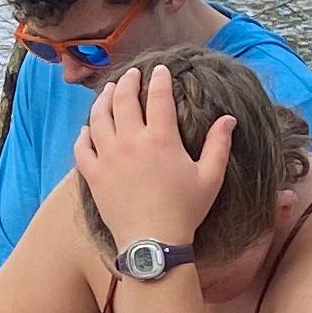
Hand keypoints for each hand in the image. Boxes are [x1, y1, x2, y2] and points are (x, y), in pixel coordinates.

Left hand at [73, 65, 232, 254]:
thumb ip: (219, 144)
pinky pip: (83, 148)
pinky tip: (87, 129)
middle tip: (131, 75)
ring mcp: (108, 157)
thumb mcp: (210, 177)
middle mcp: (131, 141)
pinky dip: (84, 135)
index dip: (159, 79)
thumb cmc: (185, 210)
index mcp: (161, 139)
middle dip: (128, 82)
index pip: (158, 97)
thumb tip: (228, 118)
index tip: (160, 70)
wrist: (153, 242)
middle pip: (124, 100)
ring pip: (99, 118)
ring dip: (103, 100)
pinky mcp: (94, 174)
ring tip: (108, 91)